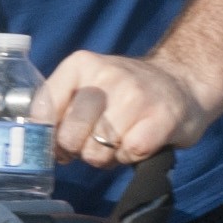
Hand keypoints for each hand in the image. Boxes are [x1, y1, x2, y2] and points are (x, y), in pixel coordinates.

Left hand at [35, 49, 217, 171]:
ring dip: (107, 156)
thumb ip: (60, 108)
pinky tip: (139, 142)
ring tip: (121, 139)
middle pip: (70, 135)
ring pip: (98, 151)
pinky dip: (131, 158)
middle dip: (79, 150)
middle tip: (95, 142)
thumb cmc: (127, 93)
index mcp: (82, 65)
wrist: (184, 82)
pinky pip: (129, 154)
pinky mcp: (161, 118)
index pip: (44, 107)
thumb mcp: (89, 86)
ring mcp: (135, 96)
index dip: (47, 135)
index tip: (58, 141)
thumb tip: (37, 143)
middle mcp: (107, 76)